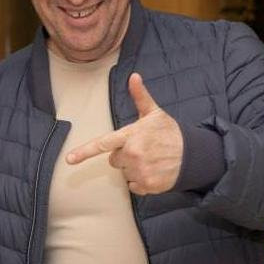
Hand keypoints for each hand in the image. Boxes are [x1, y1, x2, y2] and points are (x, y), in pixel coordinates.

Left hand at [65, 73, 182, 194]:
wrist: (193, 155)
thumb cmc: (170, 133)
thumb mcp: (155, 113)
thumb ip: (140, 97)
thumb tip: (134, 76)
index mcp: (131, 136)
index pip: (103, 144)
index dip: (84, 152)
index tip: (69, 159)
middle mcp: (133, 154)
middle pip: (114, 160)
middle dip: (124, 155)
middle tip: (142, 149)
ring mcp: (140, 171)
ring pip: (124, 173)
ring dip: (133, 168)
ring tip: (150, 159)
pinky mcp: (147, 185)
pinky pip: (133, 186)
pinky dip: (141, 181)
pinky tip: (153, 171)